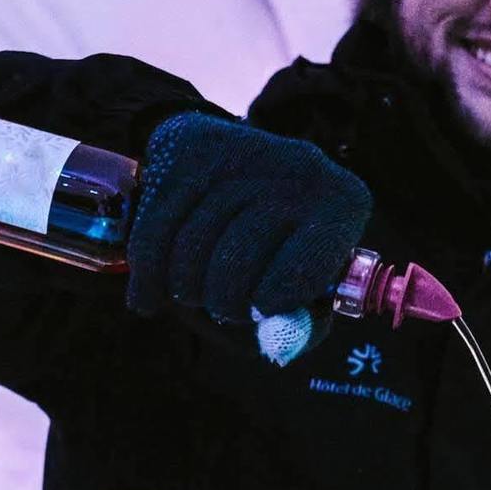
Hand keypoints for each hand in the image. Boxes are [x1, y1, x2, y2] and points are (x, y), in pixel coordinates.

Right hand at [128, 112, 371, 318]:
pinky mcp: (188, 146)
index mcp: (343, 203)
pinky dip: (147, 276)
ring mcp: (241, 150)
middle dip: (221, 300)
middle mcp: (300, 166)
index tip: (260, 310)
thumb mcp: (302, 292)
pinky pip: (155, 230)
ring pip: (192, 245)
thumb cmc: (275, 251)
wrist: (228, 171)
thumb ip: (297, 327)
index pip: (303, 271)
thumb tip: (278, 342)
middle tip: (222, 308)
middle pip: (239, 258)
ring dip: (183, 289)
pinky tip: (150, 298)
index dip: (272, 304)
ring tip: (192, 294)